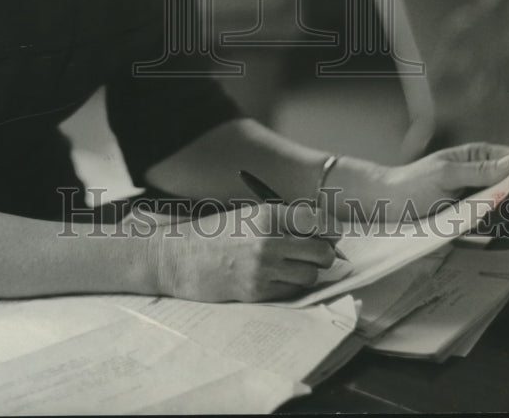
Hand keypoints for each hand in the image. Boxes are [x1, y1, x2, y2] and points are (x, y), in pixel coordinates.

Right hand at [147, 201, 335, 302]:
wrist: (178, 257)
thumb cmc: (213, 234)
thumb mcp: (248, 215)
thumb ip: (282, 221)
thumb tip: (322, 232)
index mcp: (268, 215)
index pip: (319, 221)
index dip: (331, 229)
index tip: (331, 233)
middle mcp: (270, 241)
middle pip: (322, 252)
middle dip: (323, 253)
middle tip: (314, 253)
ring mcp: (264, 270)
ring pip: (310, 276)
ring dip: (306, 272)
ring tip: (288, 265)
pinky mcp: (257, 293)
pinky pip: (291, 293)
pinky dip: (289, 287)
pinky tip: (274, 277)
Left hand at [373, 142, 508, 219]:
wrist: (388, 204)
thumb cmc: (413, 183)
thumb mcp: (446, 174)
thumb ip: (478, 170)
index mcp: (474, 155)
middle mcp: (478, 174)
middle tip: (496, 205)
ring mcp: (474, 195)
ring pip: (502, 203)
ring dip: (499, 212)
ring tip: (481, 215)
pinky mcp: (468, 215)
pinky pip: (487, 219)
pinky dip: (488, 224)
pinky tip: (479, 227)